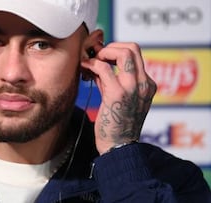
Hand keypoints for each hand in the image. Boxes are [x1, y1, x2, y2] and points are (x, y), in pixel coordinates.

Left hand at [81, 40, 156, 154]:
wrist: (118, 147)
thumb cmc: (116, 123)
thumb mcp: (118, 98)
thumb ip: (112, 79)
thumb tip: (98, 62)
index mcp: (146, 85)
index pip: (135, 54)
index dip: (116, 50)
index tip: (102, 55)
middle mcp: (143, 84)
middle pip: (133, 48)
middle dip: (111, 46)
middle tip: (97, 55)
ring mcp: (133, 88)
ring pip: (123, 53)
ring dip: (103, 52)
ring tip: (91, 61)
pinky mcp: (117, 94)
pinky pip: (104, 68)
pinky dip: (92, 64)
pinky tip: (84, 68)